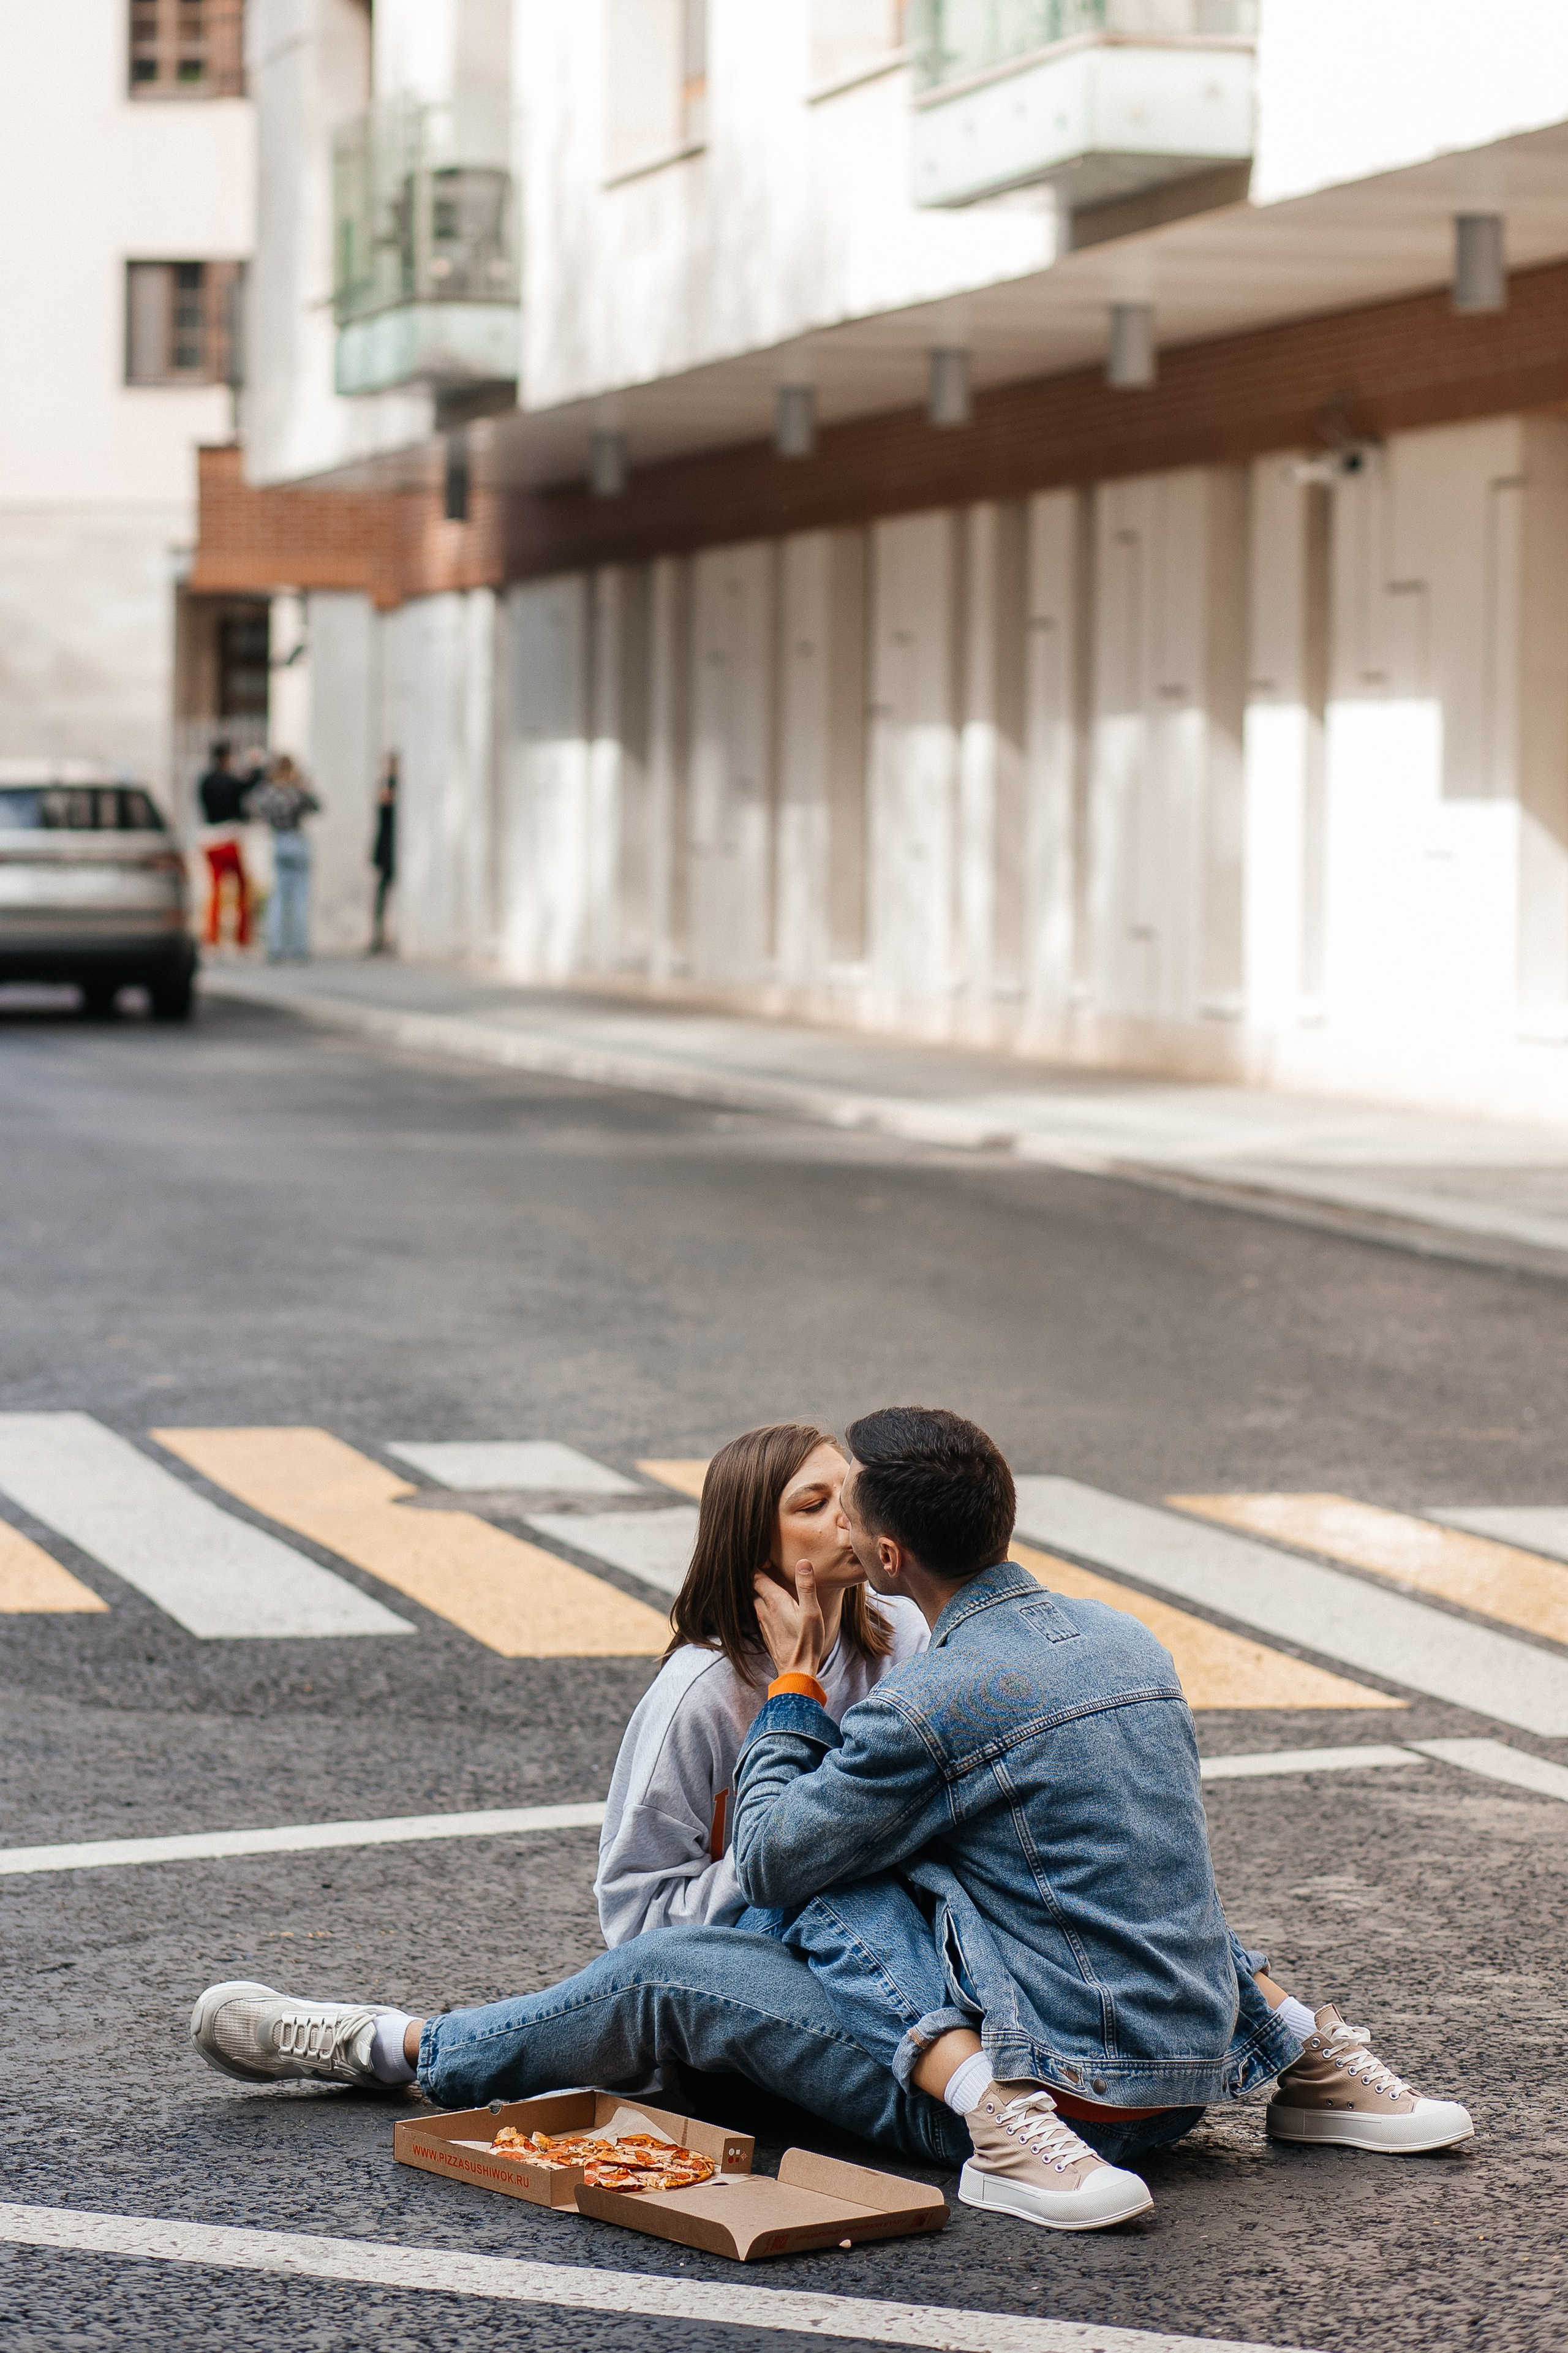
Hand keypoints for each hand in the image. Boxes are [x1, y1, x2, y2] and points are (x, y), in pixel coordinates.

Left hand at [752, 1561, 827, 1681]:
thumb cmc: (806, 1642)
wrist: (796, 1672)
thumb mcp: (812, 1612)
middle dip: (757, 1576)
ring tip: (769, 1583)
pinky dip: (763, 1605)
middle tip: (766, 1565)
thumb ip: (806, 1587)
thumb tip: (803, 1562)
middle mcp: (763, 1610)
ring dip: (760, 1591)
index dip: (757, 1564)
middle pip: (753, 1587)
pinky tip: (773, 1606)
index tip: (763, 1555)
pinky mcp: (765, 1633)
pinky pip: (759, 1613)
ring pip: (755, 1600)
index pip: (756, 1576)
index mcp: (774, 1601)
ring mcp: (762, 1622)